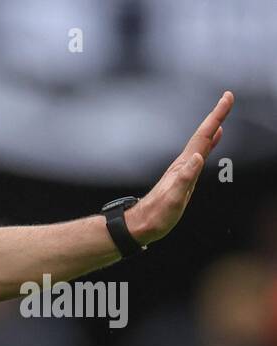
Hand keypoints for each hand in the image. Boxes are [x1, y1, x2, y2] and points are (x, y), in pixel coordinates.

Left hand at [126, 91, 232, 245]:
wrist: (141, 225)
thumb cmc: (157, 215)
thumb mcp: (173, 199)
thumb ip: (185, 178)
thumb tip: (198, 157)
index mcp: (184, 166)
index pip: (203, 136)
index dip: (216, 117)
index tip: (226, 98)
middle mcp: (184, 164)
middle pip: (202, 135)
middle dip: (216, 116)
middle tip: (227, 98)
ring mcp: (183, 170)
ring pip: (201, 143)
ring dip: (212, 127)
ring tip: (222, 115)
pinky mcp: (183, 177)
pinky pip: (200, 155)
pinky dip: (208, 144)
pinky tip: (211, 142)